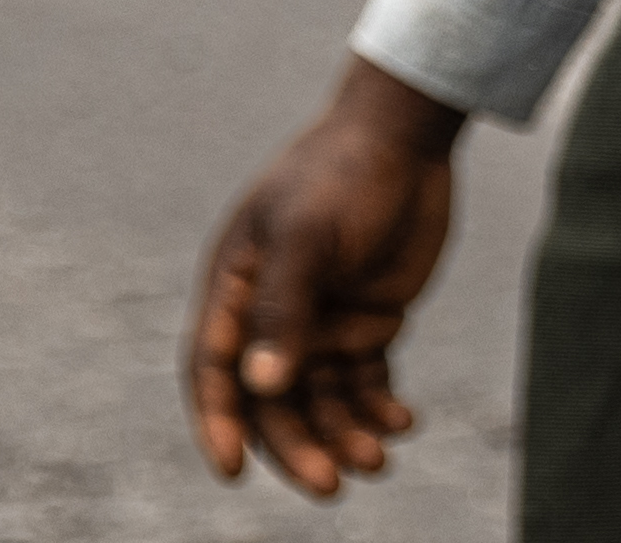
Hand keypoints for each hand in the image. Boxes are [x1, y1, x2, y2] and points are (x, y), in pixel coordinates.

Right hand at [186, 58, 462, 495]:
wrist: (406, 137)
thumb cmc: (342, 174)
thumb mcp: (307, 235)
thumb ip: (284, 309)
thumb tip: (262, 386)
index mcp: (236, 290)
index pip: (213, 370)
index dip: (217, 421)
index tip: (231, 469)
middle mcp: (270, 315)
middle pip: (272, 400)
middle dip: (298, 443)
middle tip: (329, 484)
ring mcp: (319, 321)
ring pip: (321, 399)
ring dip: (343, 433)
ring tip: (377, 458)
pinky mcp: (363, 322)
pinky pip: (363, 382)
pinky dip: (377, 407)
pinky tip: (402, 421)